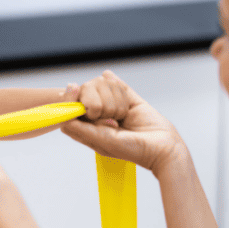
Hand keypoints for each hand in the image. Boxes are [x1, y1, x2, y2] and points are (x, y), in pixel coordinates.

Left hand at [61, 71, 186, 174]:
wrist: (164, 147)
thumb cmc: (134, 150)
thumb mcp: (105, 142)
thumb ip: (83, 130)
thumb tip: (64, 118)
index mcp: (89, 130)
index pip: (72, 109)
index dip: (70, 98)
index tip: (74, 89)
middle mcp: (99, 117)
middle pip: (86, 92)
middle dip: (97, 101)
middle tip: (111, 119)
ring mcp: (114, 107)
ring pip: (103, 87)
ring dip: (114, 100)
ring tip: (123, 117)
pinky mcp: (129, 100)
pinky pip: (119, 85)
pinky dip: (116, 85)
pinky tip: (109, 77)